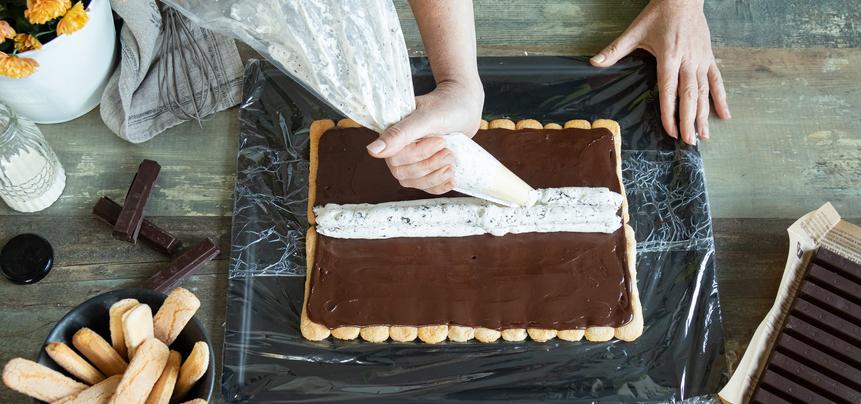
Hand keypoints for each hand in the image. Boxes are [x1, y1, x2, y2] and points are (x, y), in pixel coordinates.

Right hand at [366, 80, 483, 193]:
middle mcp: (397, 148)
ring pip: (414, 182)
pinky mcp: (425, 169)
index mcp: (393, 133)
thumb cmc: (447, 107)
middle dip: (430, 165)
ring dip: (436, 176)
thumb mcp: (426, 118)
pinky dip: (439, 186)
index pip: (395, 159)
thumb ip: (400, 133)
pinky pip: (425, 186)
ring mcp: (410, 160)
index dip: (420, 154)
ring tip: (452, 160)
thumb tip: (372, 151)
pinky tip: (451, 179)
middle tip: (449, 151)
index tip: (441, 141)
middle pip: (403, 173)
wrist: (465, 106)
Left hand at [590, 0, 730, 143]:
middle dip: (689, 120)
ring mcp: (700, 59)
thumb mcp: (634, 31)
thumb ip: (615, 50)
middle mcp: (687, 61)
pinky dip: (721, 98)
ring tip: (704, 135)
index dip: (670, 112)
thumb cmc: (658, 14)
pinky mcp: (709, 56)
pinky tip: (724, 115)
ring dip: (705, 114)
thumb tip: (594, 63)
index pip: (669, 90)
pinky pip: (717, 80)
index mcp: (668, 56)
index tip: (671, 131)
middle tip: (689, 141)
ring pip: (705, 91)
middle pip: (690, 95)